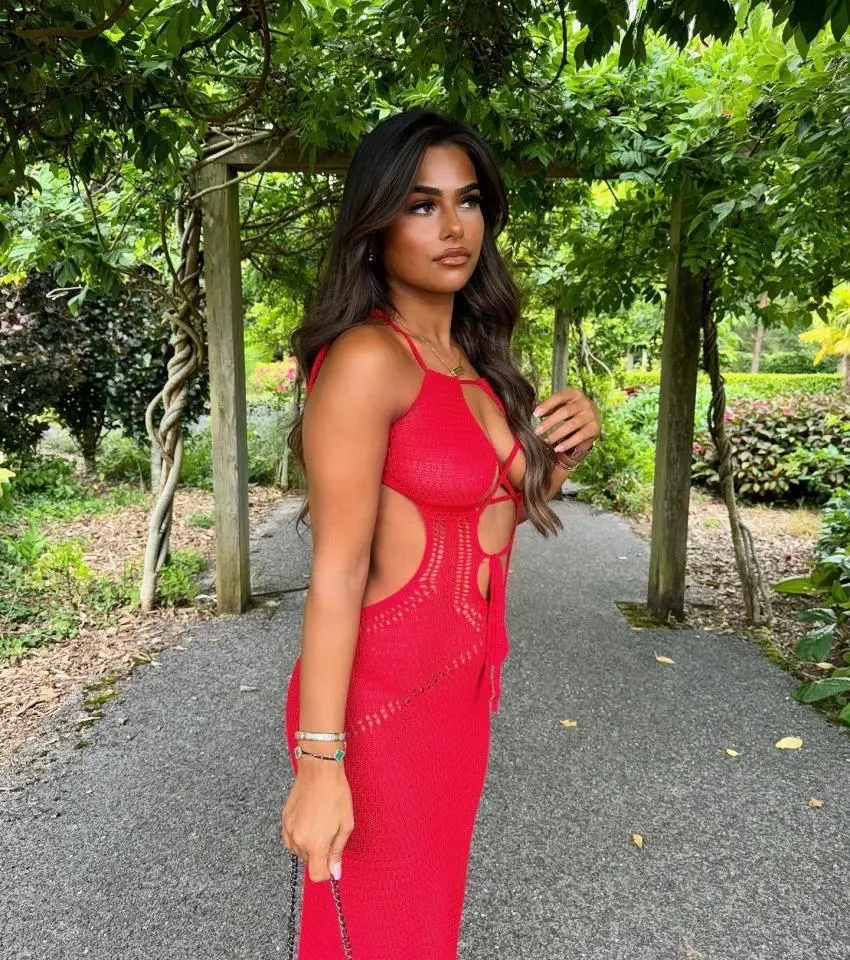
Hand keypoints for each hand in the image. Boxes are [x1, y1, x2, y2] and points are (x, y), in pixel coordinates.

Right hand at [281, 763, 354, 882]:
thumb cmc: (336, 794)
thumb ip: (337, 851)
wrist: (319, 769)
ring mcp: (288, 829)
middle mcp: (298, 841)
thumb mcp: (345, 825)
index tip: (333, 862)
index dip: (327, 873)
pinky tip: (309, 821)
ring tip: (320, 824)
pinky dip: (299, 836)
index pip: (317, 875)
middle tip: (330, 833)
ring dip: (309, 845)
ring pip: (298, 851)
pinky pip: (290, 838)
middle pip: (308, 862)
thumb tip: (335, 873)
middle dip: (320, 855)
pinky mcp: (284, 819)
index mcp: (315, 845)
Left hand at [532, 388, 600, 458]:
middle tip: (537, 431)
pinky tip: (557, 448)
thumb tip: (533, 410)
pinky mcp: (595, 428)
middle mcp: (585, 402)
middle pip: (565, 411)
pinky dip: (567, 443)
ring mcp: (591, 415)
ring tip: (546, 440)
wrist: (591, 421)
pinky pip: (580, 436)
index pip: (559, 397)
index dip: (546, 405)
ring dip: (557, 433)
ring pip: (572, 424)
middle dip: (549, 422)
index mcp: (574, 393)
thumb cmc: (570, 413)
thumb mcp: (560, 406)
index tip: (535, 414)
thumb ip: (548, 407)